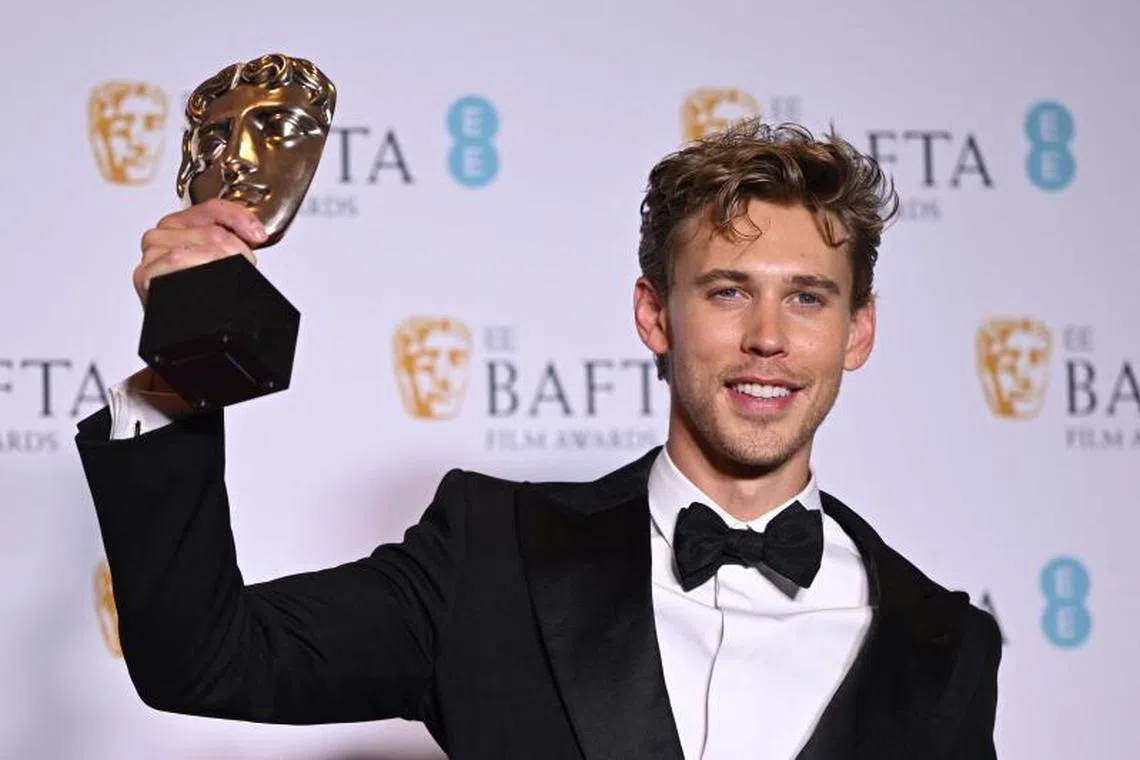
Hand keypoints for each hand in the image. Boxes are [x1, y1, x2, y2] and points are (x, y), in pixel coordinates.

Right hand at [134, 199, 267, 307]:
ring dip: (224, 263)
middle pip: (212, 232)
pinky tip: (206, 281)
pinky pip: (176, 260)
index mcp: (178, 225)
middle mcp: (161, 235)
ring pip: (199, 247)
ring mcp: (151, 255)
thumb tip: (256, 234)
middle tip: (245, 267)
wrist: (182, 331)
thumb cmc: (199, 292)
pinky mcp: (145, 274)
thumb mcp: (218, 258)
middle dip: (238, 250)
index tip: (258, 235)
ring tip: (229, 278)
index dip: (239, 218)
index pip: (212, 208)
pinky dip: (199, 269)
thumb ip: (230, 238)